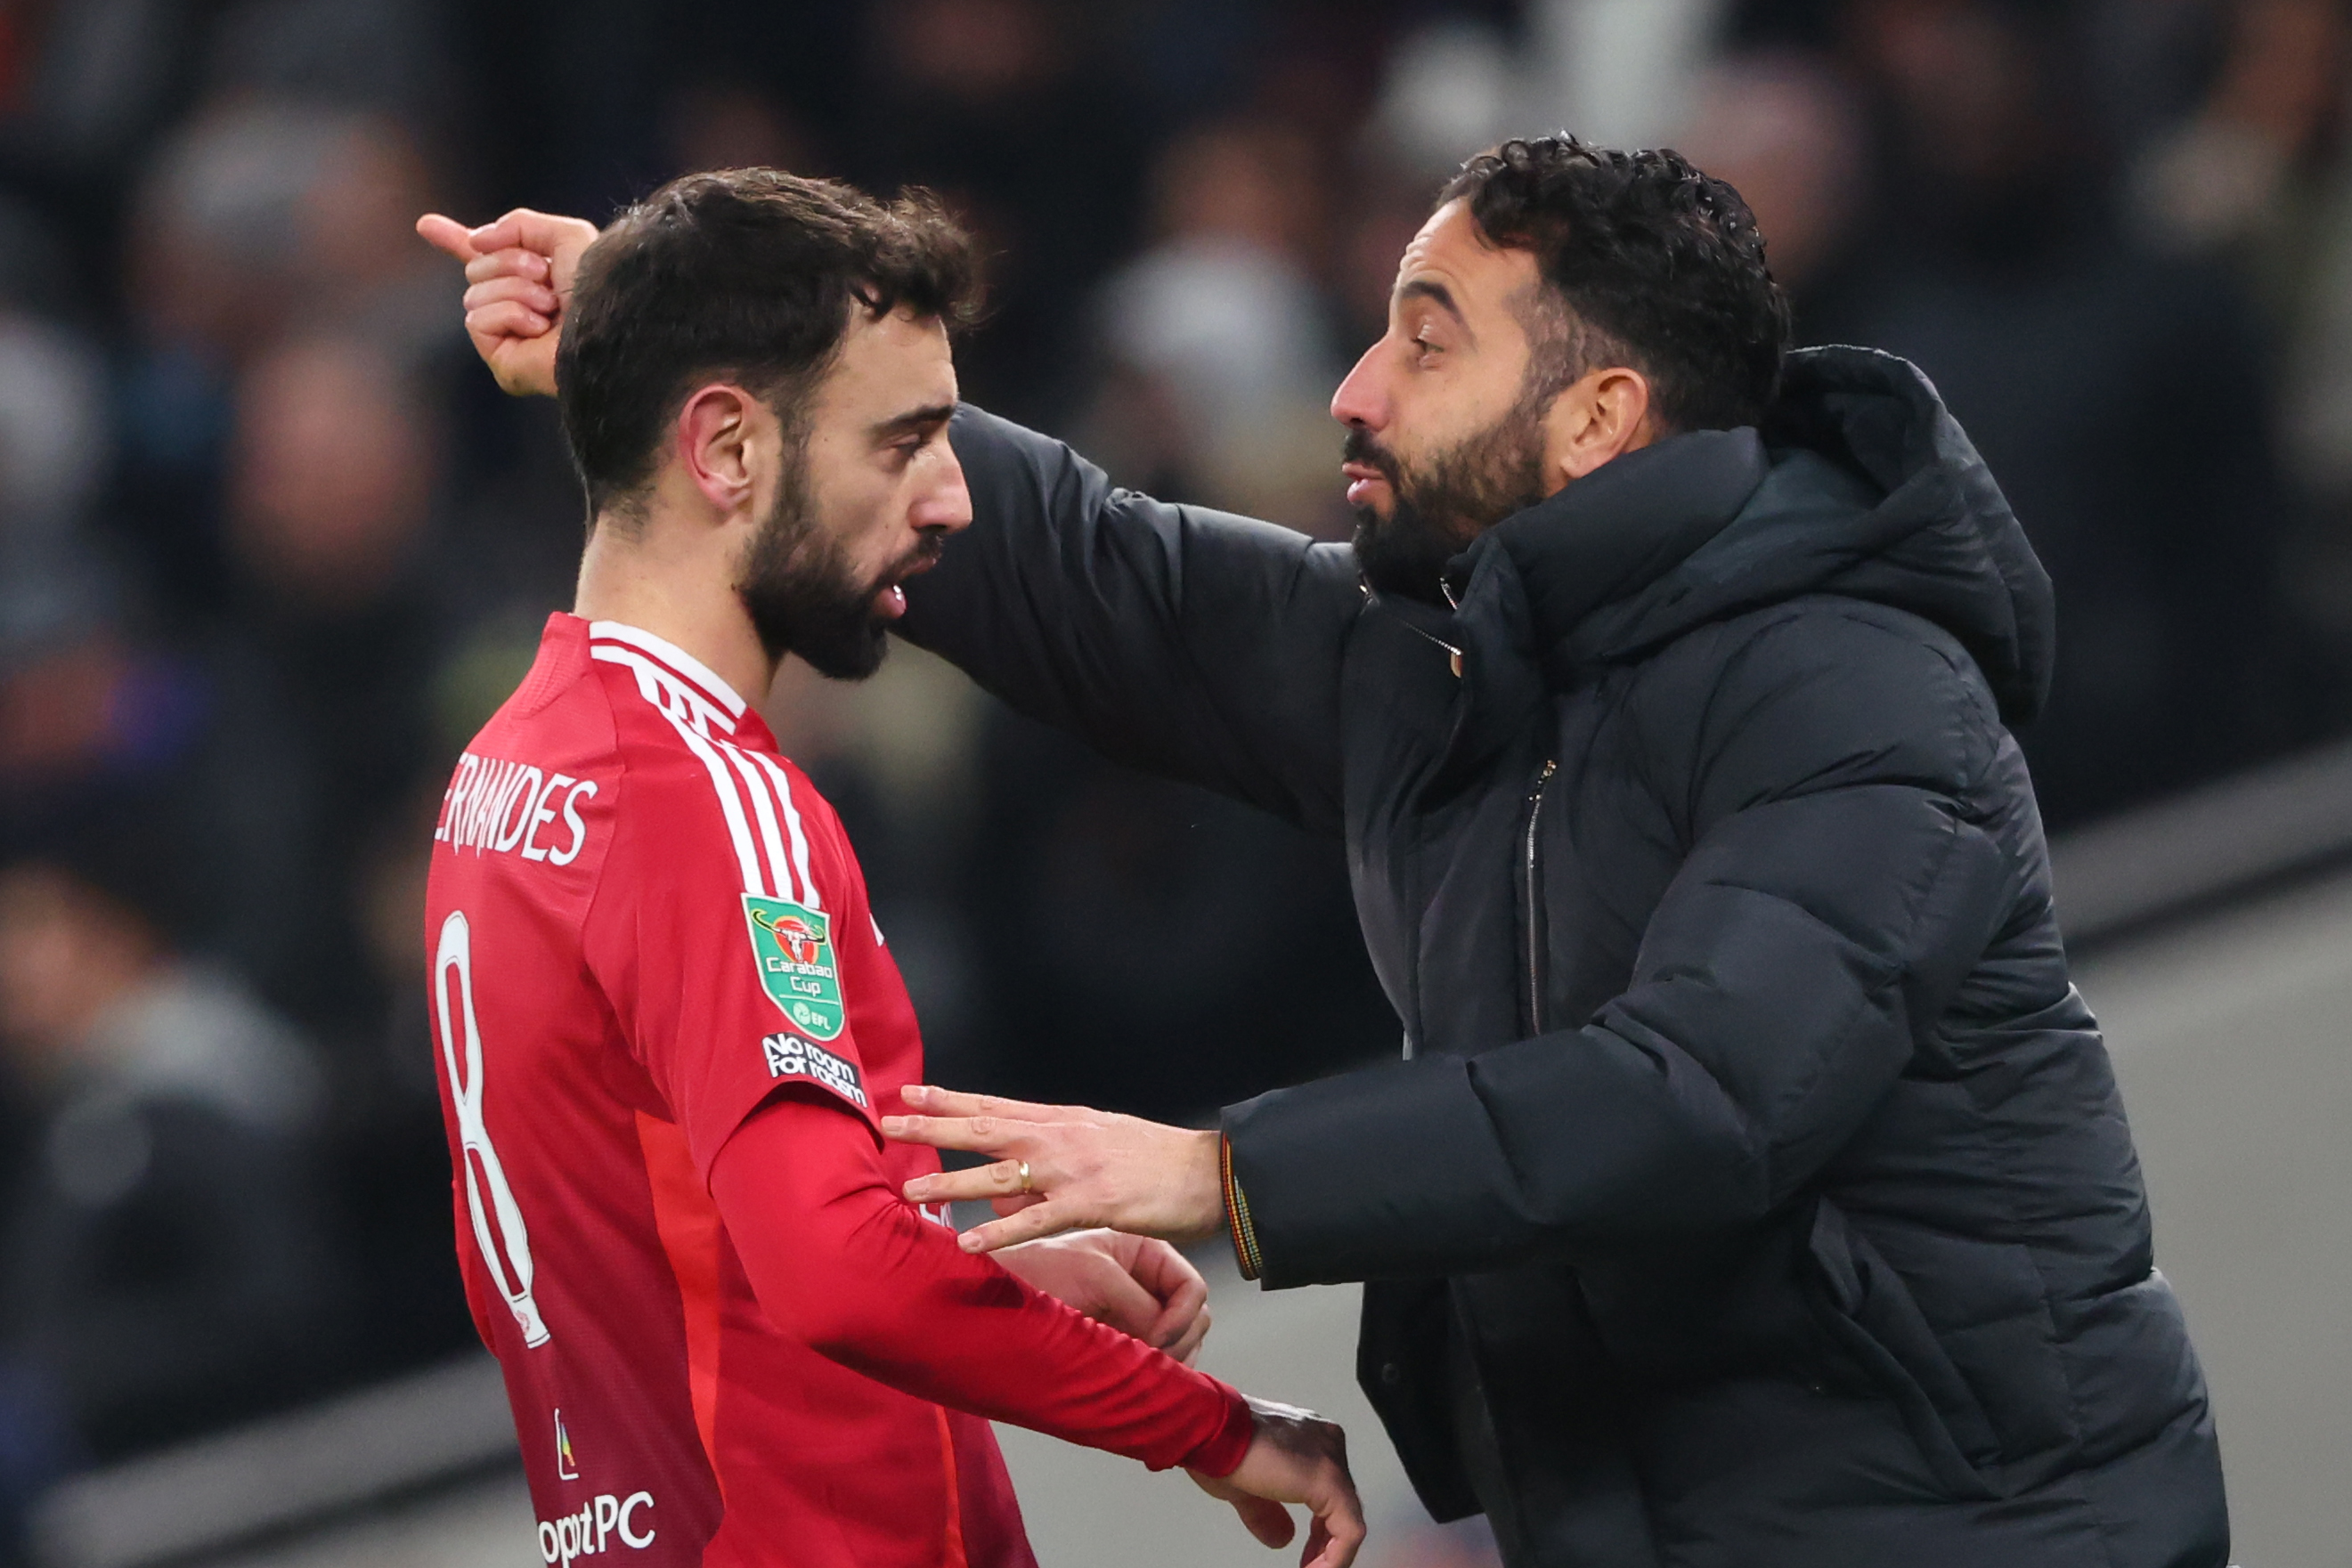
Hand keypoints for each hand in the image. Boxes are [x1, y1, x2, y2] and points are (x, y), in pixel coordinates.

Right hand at [415, 207, 599, 396]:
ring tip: (550, 307)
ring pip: (473, 293)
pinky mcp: (502, 361)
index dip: (455, 240)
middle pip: (475, 268)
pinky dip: (508, 315)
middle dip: (508, 262)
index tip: (425, 224)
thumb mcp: (565, 235)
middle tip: (546, 278)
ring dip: (515, 290)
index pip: (487, 259)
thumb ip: (520, 225)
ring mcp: (508, 337)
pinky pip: (476, 320)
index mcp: (535, 281)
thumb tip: (476, 241)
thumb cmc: (597, 287)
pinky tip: (538, 328)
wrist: (609, 326)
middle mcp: (519, 308)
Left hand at [885, 1086, 1224, 1252]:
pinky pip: (1036, 1222)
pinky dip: (1000, 1233)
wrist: (1212, 1171)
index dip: (951, 1100)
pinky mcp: (1091, 1205)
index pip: (996, 1105)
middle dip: (934, 1126)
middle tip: (888, 1124)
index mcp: (1064, 1121)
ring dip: (952, 1182)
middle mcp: (1061, 1138)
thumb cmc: (1159, 1160)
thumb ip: (1053, 1161)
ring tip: (910, 1190)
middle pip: (986, 1128)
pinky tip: (969, 1244)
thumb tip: (1008, 1191)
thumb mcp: (1102, 1145)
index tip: (911, 1093)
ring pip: (1000, 1175)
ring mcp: (1073, 1171)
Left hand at [993, 1228, 1211, 1363]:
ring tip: (1146, 1370)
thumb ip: (1138, 1301)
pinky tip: (1142, 1377)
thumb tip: (1167, 1339)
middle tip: (1155, 1360)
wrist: (994, 1300)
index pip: (1190, 1286)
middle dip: (1181, 1339)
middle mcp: (1145, 1281)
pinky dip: (1157, 1369)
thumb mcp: (1094, 1274)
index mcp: (1144, 1252)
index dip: (1182, 1315)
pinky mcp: (1122, 1342)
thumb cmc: (1038, 1273)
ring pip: (1181, 1341)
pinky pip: (1156, 1358)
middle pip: (1193, 1315)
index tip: (1159, 1338)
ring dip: (1172, 1358)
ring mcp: (1135, 1314)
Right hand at [1191, 1397, 1363, 1567]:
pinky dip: (1336, 1557)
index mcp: (1309, 1438)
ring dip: (1332, 1553)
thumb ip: (1269, 1513)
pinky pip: (1349, 1529)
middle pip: (1342, 1503)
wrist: (1210, 1427)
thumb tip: (1283, 1538)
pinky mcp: (1329, 1479)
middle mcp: (1326, 1442)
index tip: (1308, 1553)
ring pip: (1350, 1517)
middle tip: (1311, 1565)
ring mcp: (1331, 1458)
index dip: (1321, 1530)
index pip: (1330, 1492)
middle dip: (1326, 1542)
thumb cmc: (1220, 1443)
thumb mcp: (1247, 1488)